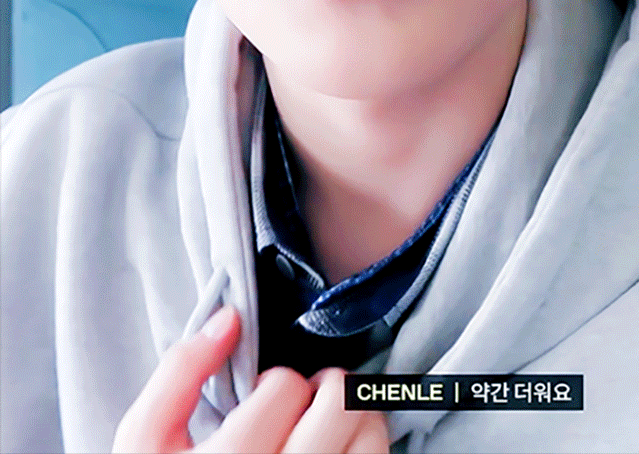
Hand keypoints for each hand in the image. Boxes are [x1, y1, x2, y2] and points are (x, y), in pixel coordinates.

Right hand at [112, 305, 389, 452]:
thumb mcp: (144, 438)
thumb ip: (180, 370)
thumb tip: (230, 319)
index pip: (286, 385)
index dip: (274, 383)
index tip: (260, 403)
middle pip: (341, 402)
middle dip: (324, 387)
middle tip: (303, 403)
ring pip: (372, 434)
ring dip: (353, 417)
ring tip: (324, 427)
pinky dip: (365, 447)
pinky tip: (335, 451)